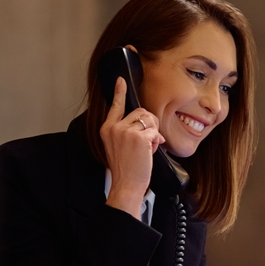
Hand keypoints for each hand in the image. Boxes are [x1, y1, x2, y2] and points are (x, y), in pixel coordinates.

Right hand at [99, 77, 164, 218]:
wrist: (126, 184)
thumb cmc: (125, 169)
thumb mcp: (118, 147)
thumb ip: (128, 132)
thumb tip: (147, 125)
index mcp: (107, 129)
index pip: (115, 106)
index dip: (119, 91)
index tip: (121, 80)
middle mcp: (115, 128)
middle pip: (141, 112)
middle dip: (149, 124)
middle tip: (147, 141)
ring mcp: (126, 132)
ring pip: (150, 120)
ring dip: (153, 133)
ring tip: (147, 148)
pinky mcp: (140, 138)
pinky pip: (155, 132)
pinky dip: (157, 142)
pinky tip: (150, 152)